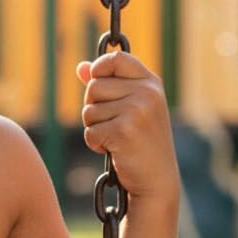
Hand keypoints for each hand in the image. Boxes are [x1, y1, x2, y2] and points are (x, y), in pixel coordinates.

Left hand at [76, 51, 176, 198]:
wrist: (156, 178)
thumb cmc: (140, 141)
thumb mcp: (129, 107)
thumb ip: (106, 85)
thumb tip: (81, 67)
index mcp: (150, 82)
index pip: (116, 58)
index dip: (99, 69)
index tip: (98, 84)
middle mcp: (147, 93)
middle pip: (94, 86)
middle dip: (93, 107)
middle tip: (113, 124)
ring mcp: (137, 110)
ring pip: (88, 110)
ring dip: (94, 128)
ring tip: (116, 138)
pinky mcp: (124, 130)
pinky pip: (90, 131)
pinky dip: (95, 143)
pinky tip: (114, 150)